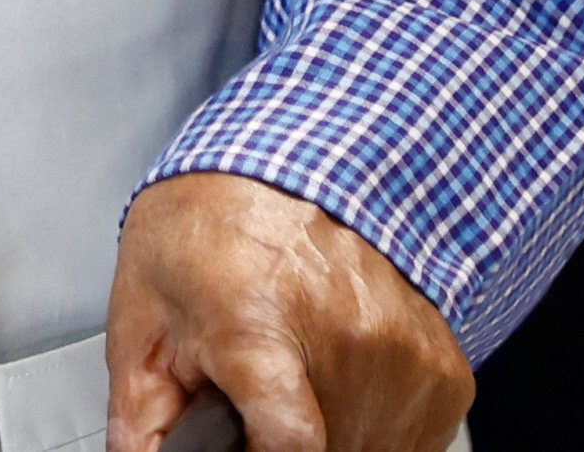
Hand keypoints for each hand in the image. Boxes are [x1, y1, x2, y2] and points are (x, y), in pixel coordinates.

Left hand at [107, 173, 470, 451]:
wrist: (290, 162)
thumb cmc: (211, 229)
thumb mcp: (141, 318)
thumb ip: (142, 419)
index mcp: (259, 327)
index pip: (291, 446)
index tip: (249, 444)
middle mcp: (346, 337)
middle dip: (283, 448)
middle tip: (255, 407)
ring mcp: (403, 353)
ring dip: (333, 440)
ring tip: (296, 385)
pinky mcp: (442, 366)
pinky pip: (415, 441)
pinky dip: (375, 430)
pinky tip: (339, 386)